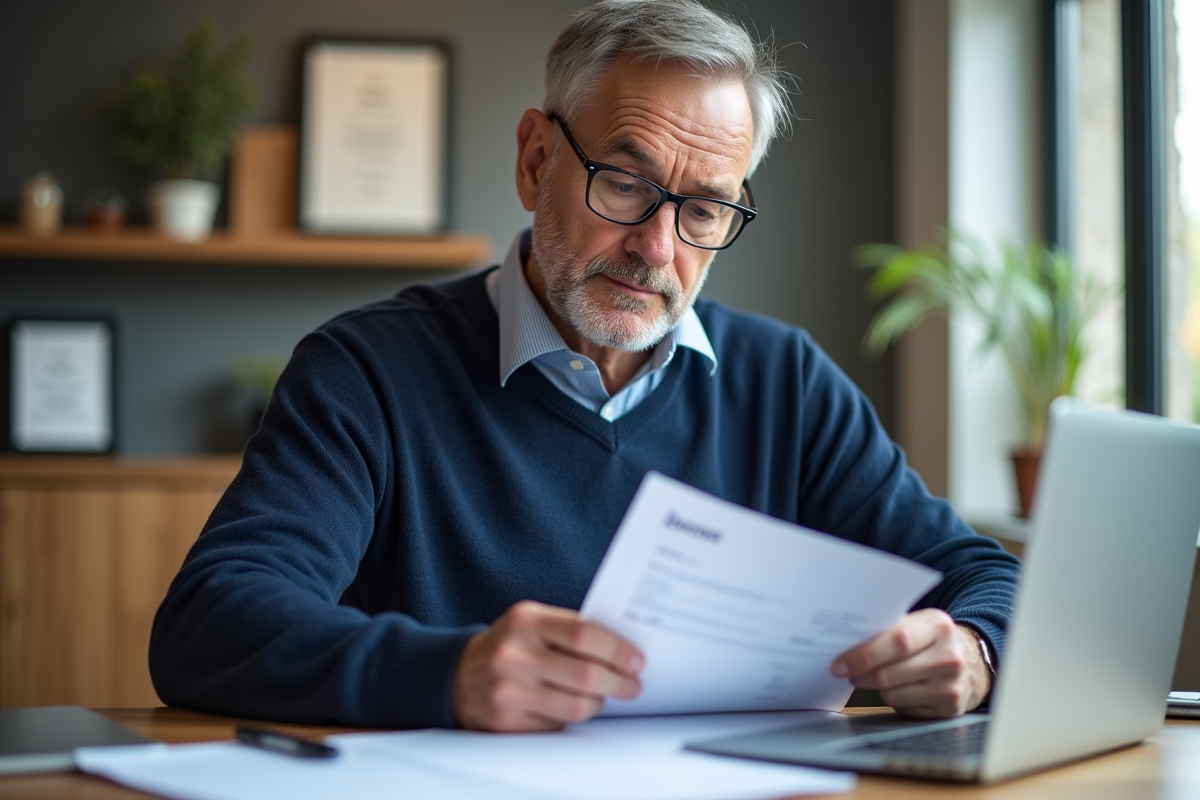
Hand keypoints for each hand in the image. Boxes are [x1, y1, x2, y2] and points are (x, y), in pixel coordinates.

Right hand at [452, 600, 643, 730]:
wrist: (458, 674)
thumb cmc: (508, 645)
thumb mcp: (532, 622)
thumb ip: (570, 629)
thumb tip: (622, 649)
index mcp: (526, 620)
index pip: (584, 635)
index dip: (617, 650)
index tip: (636, 660)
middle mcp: (513, 654)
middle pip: (586, 675)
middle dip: (619, 683)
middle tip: (632, 685)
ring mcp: (507, 690)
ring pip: (576, 707)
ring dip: (598, 703)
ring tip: (602, 696)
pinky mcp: (505, 721)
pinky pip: (557, 726)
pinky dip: (572, 718)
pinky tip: (573, 706)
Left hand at [830, 609, 991, 717]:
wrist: (972, 662)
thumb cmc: (932, 640)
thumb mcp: (918, 623)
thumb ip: (889, 628)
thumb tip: (846, 640)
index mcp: (938, 626)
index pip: (897, 641)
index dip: (864, 654)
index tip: (840, 663)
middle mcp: (949, 656)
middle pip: (890, 673)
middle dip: (861, 674)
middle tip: (847, 672)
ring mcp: (951, 685)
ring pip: (893, 694)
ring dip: (876, 688)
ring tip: (874, 677)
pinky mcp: (949, 708)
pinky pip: (905, 708)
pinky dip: (895, 699)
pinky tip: (900, 688)